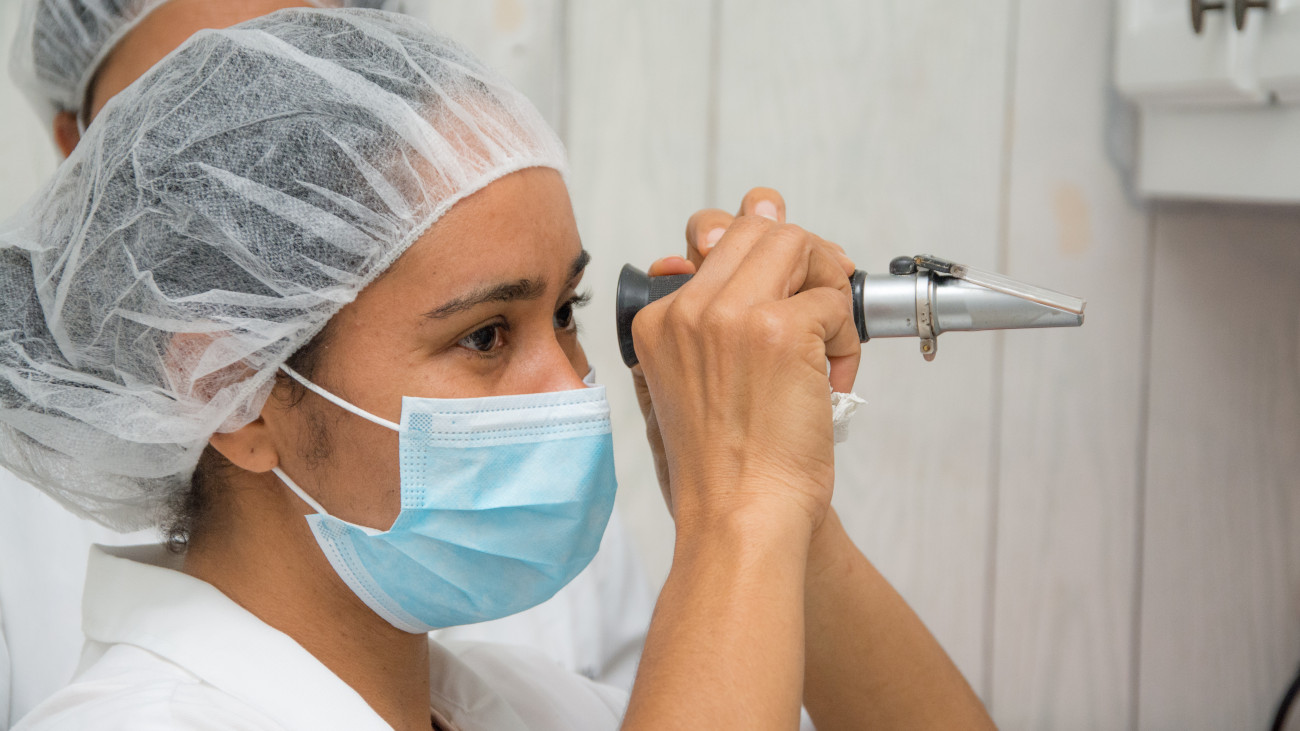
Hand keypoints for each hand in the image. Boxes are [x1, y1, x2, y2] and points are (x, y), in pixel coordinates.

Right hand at [630, 188, 859, 535]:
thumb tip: (745, 232)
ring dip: (827, 287)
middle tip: (823, 304)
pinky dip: (847, 338)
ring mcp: (731, 315)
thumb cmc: (723, 467)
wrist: (738, 518)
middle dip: (803, 257)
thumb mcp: (687, 385)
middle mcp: (687, 309)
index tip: (790, 275)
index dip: (760, 248)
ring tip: (828, 345)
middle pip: (758, 228)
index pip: (711, 237)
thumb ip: (705, 319)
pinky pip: (833, 299)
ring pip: (797, 245)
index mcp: (656, 320)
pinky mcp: (780, 331)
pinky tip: (831, 380)